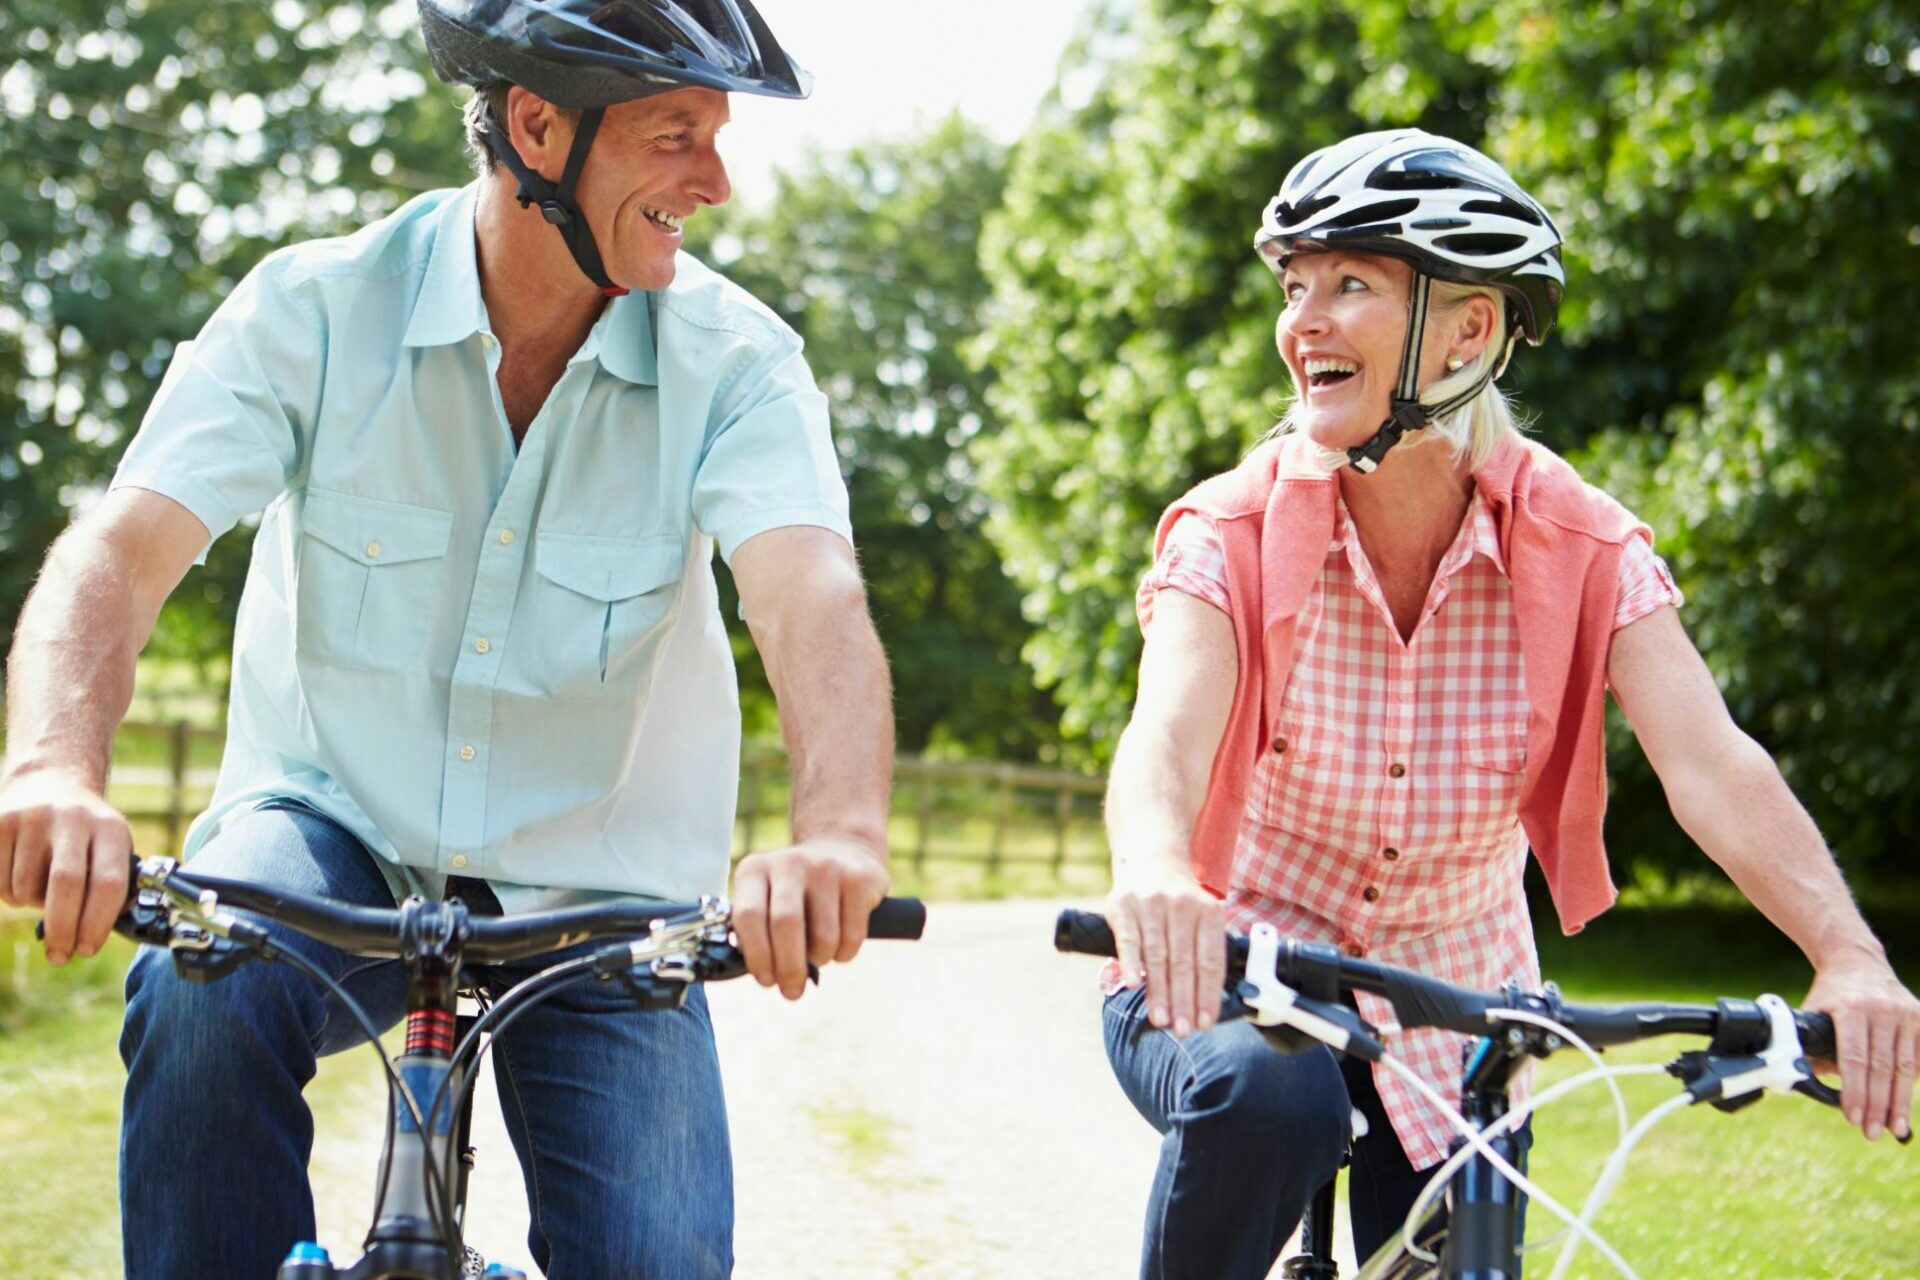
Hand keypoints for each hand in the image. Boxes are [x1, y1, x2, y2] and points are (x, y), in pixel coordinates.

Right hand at [0, 766, 132, 964]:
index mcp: (110, 829)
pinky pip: (1, 882)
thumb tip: (95, 937)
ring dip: (33, 906)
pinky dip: (11, 895)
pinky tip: (22, 876)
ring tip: (43, 891)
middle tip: (61, 956)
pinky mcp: (1, 823)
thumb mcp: (111, 847)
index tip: (88, 949)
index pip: (109, 883)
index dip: (98, 923)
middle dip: (63, 929)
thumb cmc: (87, 833)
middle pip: (66, 886)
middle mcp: (74, 818)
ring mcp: (34, 818)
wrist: (49, 782)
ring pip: (27, 888)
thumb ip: (111, 886)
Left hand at [731, 836, 889, 999]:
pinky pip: (851, 937)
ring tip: (817, 957)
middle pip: (786, 925)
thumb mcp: (766, 900)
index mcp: (756, 870)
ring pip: (823, 937)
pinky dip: (843, 954)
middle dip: (789, 968)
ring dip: (819, 961)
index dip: (756, 955)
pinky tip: (838, 946)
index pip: (748, 916)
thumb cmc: (796, 894)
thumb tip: (766, 976)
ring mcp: (827, 867)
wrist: (844, 851)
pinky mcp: (859, 879)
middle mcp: (790, 863)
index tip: (766, 979)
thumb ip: (756, 934)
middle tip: (792, 991)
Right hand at [1107, 867, 1225, 1039]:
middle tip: (1182, 1030)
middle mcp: (1182, 907)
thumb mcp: (1201, 916)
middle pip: (1185, 963)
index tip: (1205, 1023)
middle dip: (1184, 1001)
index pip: (1210, 962)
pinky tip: (1133, 985)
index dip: (1208, 995)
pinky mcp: (1124, 905)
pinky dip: (1132, 963)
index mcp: (1208, 912)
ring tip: (1160, 1020)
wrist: (1151, 859)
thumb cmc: (1178, 901)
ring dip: (1159, 992)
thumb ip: (1202, 952)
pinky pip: (1129, 939)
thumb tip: (1204, 1005)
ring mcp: (1152, 905)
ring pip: (1158, 956)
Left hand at [1805, 954, 1919, 1141]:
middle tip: (1871, 1132)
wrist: (1857, 961)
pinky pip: (1919, 1057)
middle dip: (1876, 1105)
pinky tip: (1906, 1104)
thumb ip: (1810, 1045)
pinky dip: (1913, 1082)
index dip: (1854, 1091)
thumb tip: (1804, 1080)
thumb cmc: (1831, 993)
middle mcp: (1881, 1010)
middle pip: (1881, 1068)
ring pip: (1904, 1067)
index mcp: (1850, 1008)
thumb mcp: (1812, 1011)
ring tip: (1893, 1128)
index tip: (1852, 1117)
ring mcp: (1904, 1013)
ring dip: (1899, 1101)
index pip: (1854, 1058)